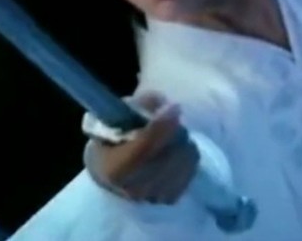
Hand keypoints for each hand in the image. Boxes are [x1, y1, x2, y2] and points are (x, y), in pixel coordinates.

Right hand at [84, 92, 199, 204]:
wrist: (110, 171)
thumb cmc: (112, 139)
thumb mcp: (116, 117)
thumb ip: (138, 106)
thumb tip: (161, 102)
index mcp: (112, 168)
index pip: (142, 149)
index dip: (161, 127)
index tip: (173, 107)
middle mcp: (132, 188)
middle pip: (166, 156)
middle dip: (174, 131)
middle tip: (173, 115)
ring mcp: (152, 196)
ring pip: (182, 162)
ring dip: (182, 141)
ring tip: (174, 132)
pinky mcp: (170, 198)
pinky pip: (191, 170)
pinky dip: (188, 155)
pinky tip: (179, 147)